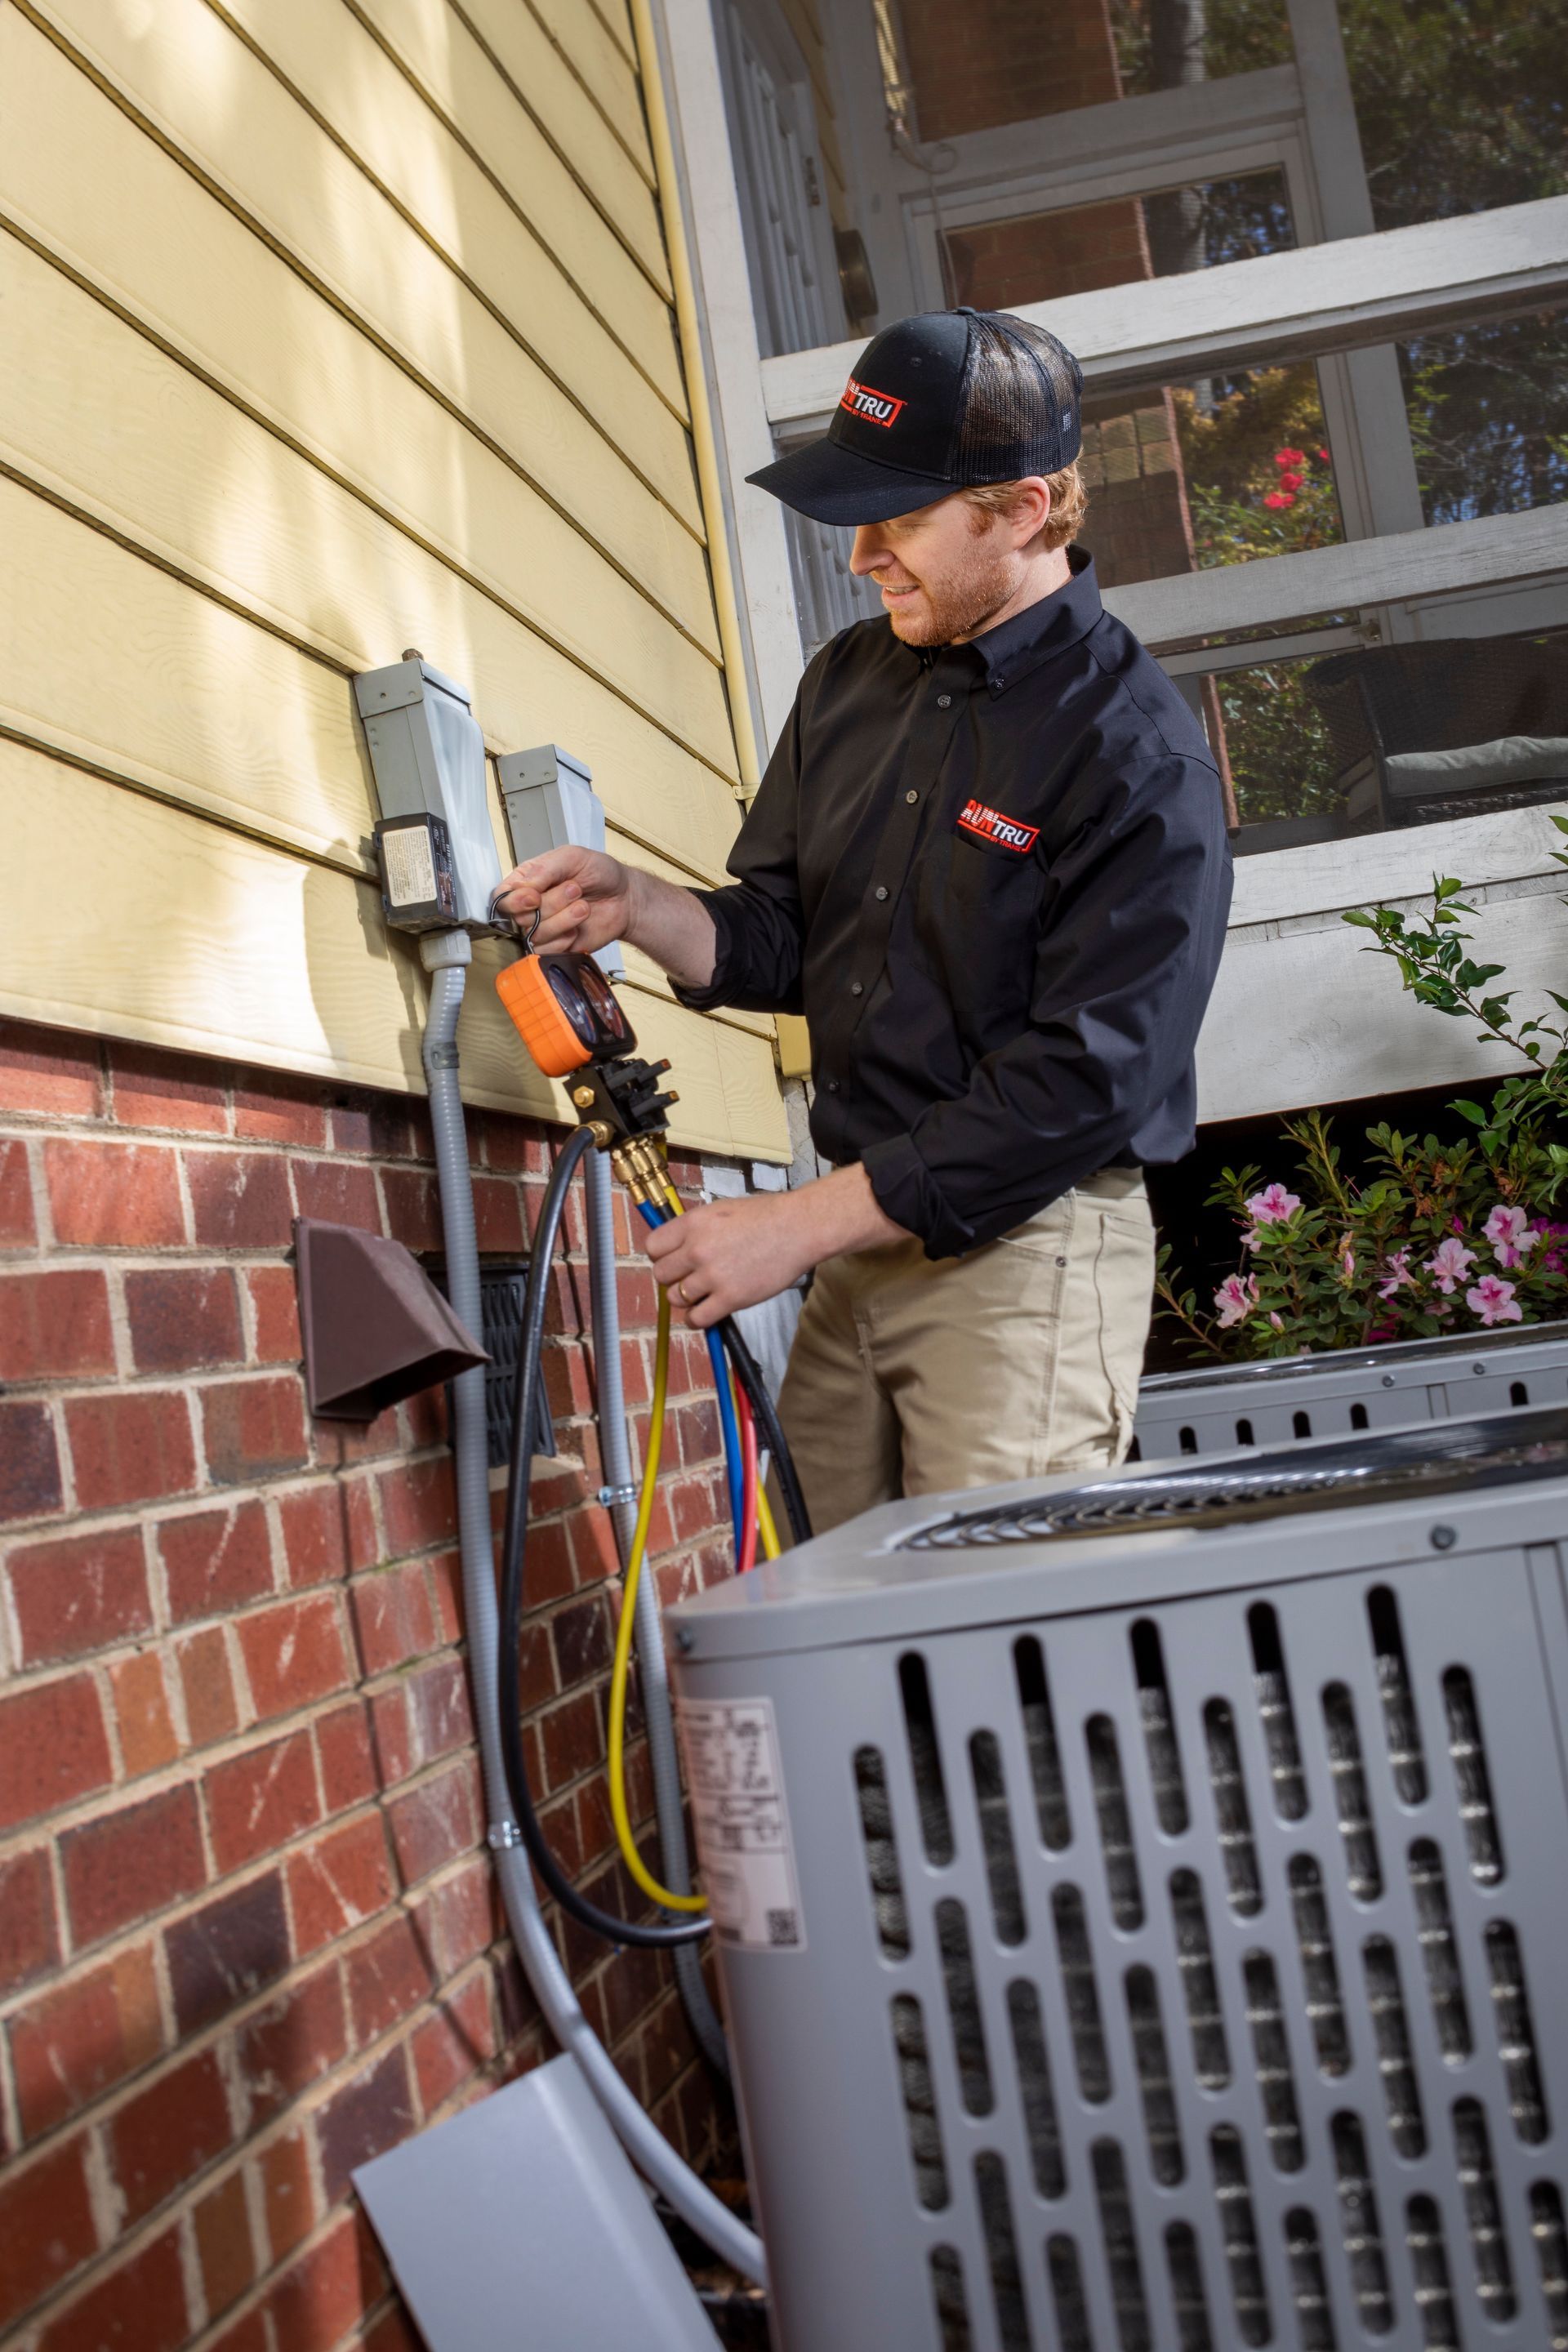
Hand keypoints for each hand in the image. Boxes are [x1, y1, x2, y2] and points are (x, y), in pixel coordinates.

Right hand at [492, 846, 631, 954]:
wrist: (625, 898)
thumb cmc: (600, 873)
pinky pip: (546, 951)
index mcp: (527, 881)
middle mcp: (530, 906)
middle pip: (519, 917)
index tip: (535, 896)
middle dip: (551, 904)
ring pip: (534, 934)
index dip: (515, 901)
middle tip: (574, 890)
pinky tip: (578, 927)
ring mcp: (542, 928)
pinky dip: (564, 939)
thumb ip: (545, 868)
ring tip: (583, 906)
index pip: (502, 897)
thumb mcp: (573, 857)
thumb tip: (524, 886)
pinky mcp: (555, 947)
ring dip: (563, 920)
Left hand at [642, 1167, 907, 1326]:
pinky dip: (696, 1319)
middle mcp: (697, 1249)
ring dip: (685, 1299)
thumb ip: (694, 1228)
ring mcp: (713, 1276)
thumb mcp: (720, 1210)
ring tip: (701, 1294)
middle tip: (689, 1277)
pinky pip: (697, 1319)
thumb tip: (675, 1245)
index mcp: (693, 1223)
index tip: (672, 1260)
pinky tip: (705, 1313)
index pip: (652, 1247)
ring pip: (675, 1298)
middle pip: (661, 1274)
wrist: (799, 1229)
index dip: (661, 1256)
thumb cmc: (765, 1217)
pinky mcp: (730, 1298)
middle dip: (673, 1277)